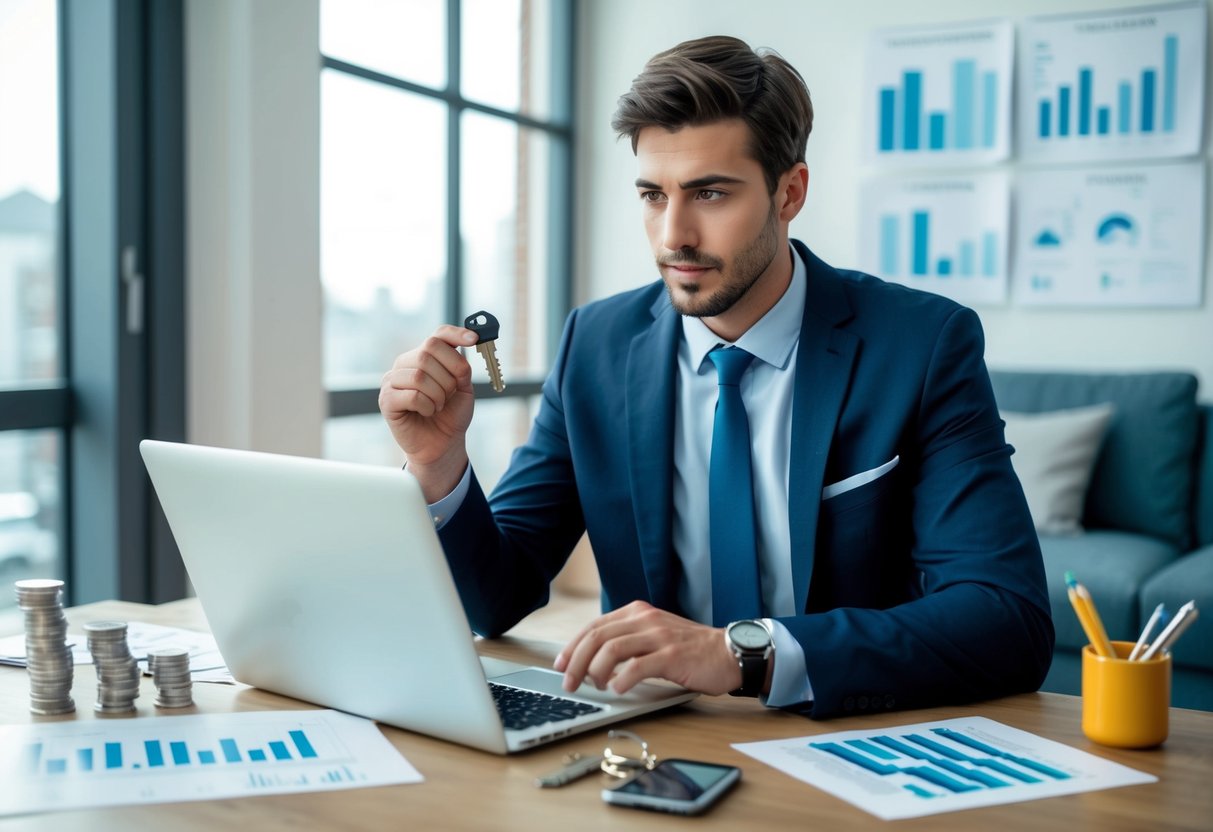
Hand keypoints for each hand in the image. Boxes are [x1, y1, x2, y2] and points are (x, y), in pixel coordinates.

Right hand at [378, 326, 477, 500]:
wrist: (442, 444)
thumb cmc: (451, 415)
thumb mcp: (463, 388)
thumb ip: (461, 367)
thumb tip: (468, 342)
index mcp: (424, 356)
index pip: (438, 335)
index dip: (456, 334)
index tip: (474, 339)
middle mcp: (405, 363)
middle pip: (428, 351)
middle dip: (449, 375)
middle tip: (450, 394)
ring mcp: (392, 380)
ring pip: (420, 375)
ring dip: (439, 394)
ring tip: (439, 405)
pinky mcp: (387, 400)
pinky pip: (412, 395)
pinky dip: (427, 406)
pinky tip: (427, 412)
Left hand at [553, 601, 741, 695]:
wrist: (728, 652)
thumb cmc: (690, 650)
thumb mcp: (654, 635)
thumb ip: (628, 641)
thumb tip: (592, 661)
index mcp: (638, 612)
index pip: (595, 626)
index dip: (573, 646)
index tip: (560, 664)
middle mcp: (645, 619)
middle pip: (598, 637)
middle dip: (576, 661)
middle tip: (568, 682)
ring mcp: (659, 636)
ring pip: (612, 649)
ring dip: (595, 671)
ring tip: (595, 687)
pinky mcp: (672, 655)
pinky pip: (638, 667)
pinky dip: (622, 680)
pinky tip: (618, 690)